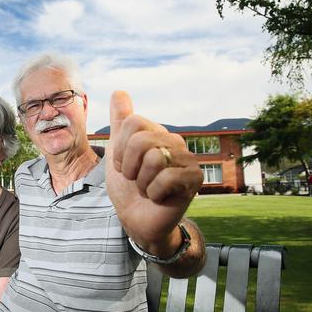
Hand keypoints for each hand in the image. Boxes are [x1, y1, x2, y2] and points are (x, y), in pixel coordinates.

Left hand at [105, 91, 202, 254]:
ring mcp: (187, 158)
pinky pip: (166, 177)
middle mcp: (174, 140)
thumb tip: (119, 92)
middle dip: (129, 166)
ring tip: (148, 188)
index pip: (132, 122)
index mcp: (156, 132)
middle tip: (135, 179)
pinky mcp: (195, 178)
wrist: (137, 220)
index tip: (124, 164)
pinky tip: (159, 198)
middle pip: (141, 140)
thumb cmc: (128, 187)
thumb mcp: (117, 152)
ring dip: (141, 181)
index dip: (120, 148)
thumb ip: (120, 122)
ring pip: (154, 157)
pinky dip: (154, 193)